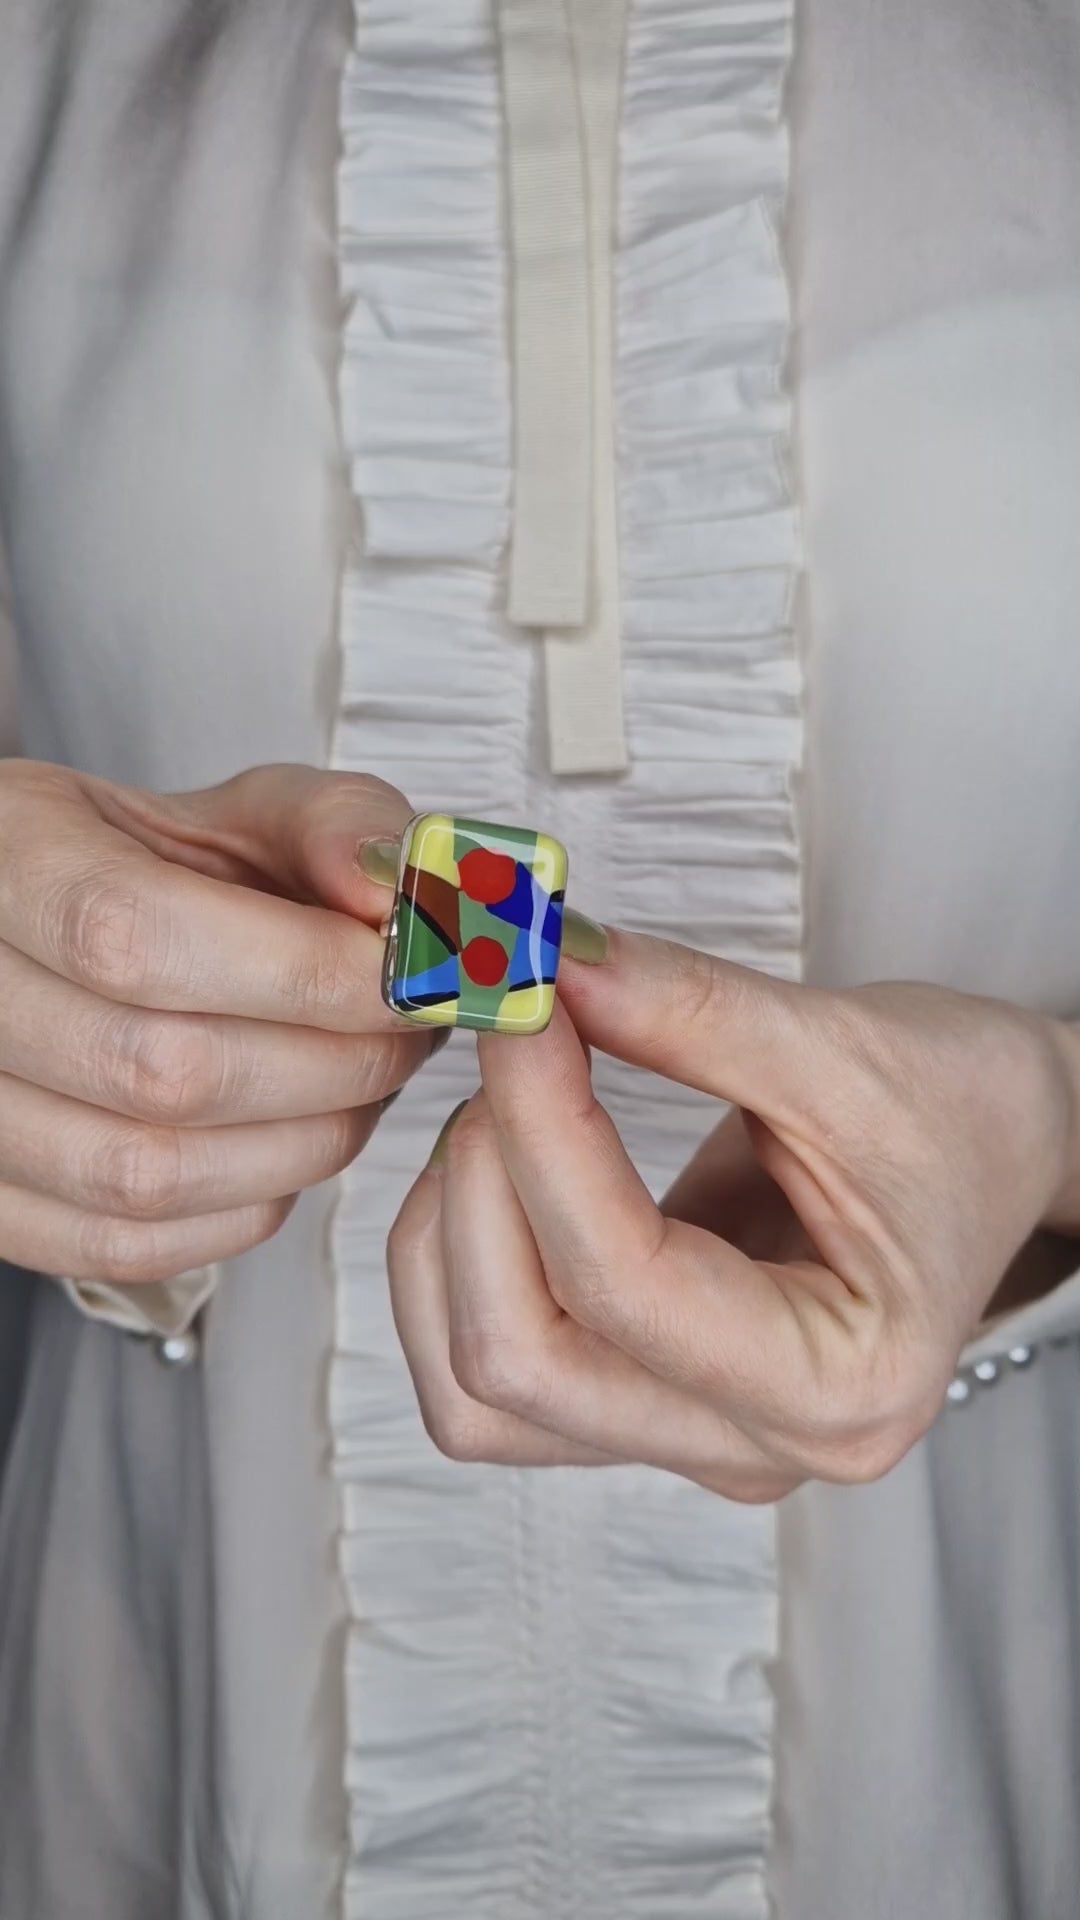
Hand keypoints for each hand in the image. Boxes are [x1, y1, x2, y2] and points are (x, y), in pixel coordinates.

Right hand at [0, 759, 429, 1284]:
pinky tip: (290, 1143)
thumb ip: (337, 827)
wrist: (66, 927)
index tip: (407, 976)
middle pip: (157, 1071)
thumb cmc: (155, 869)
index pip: (137, 938)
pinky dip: (242, 1209)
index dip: (302, 972)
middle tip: (408, 1034)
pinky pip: (126, 1245)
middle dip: (332, 1064)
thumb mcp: (245, 810)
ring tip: (362, 1087)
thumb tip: (404, 900)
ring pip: (145, 1176)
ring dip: (302, 1145)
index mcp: (8, 857)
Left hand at [388, 930, 1079, 1496]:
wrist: (1002, 1148)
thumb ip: (684, 1011)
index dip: (541, 1131)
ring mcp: (689, 1434)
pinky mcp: (640, 1398)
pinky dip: (457, 1263)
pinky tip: (500, 1162)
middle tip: (505, 1049)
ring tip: (502, 1106)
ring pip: (477, 1390)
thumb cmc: (964, 1114)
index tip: (518, 1006)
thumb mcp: (845, 1048)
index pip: (621, 1285)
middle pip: (521, 1363)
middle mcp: (756, 1445)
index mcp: (840, 1383)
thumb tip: (541, 966)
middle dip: (483, 1187)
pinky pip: (491, 1367)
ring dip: (449, 1236)